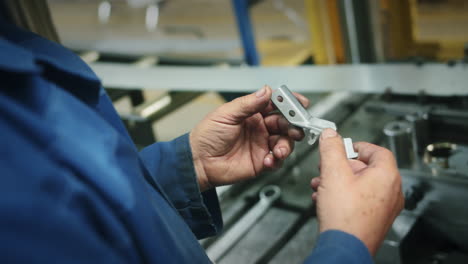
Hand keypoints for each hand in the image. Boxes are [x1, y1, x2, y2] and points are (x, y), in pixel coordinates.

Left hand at [190, 86, 308, 190]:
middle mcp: (260, 128)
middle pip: (286, 123)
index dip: (290, 103)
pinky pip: (277, 160)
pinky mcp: (261, 162)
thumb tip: (266, 91)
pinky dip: (277, 160)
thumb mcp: (226, 115)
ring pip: (285, 141)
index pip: (276, 104)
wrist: (199, 162)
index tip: (300, 103)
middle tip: (295, 128)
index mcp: (252, 113)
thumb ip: (248, 104)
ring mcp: (262, 145)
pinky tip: (268, 159)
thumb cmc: (207, 136)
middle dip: (294, 124)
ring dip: (286, 144)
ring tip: (278, 149)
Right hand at [311, 128, 403, 254]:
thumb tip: (330, 134)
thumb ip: (331, 149)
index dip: (358, 146)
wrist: (345, 248)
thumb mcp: (333, 173)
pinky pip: (360, 200)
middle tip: (327, 167)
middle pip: (366, 168)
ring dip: (338, 181)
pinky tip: (325, 199)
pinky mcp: (375, 220)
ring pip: (361, 185)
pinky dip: (343, 195)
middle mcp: (391, 192)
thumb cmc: (345, 216)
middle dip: (341, 166)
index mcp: (387, 177)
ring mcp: (384, 208)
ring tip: (322, 184)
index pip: (378, 151)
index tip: (343, 147)